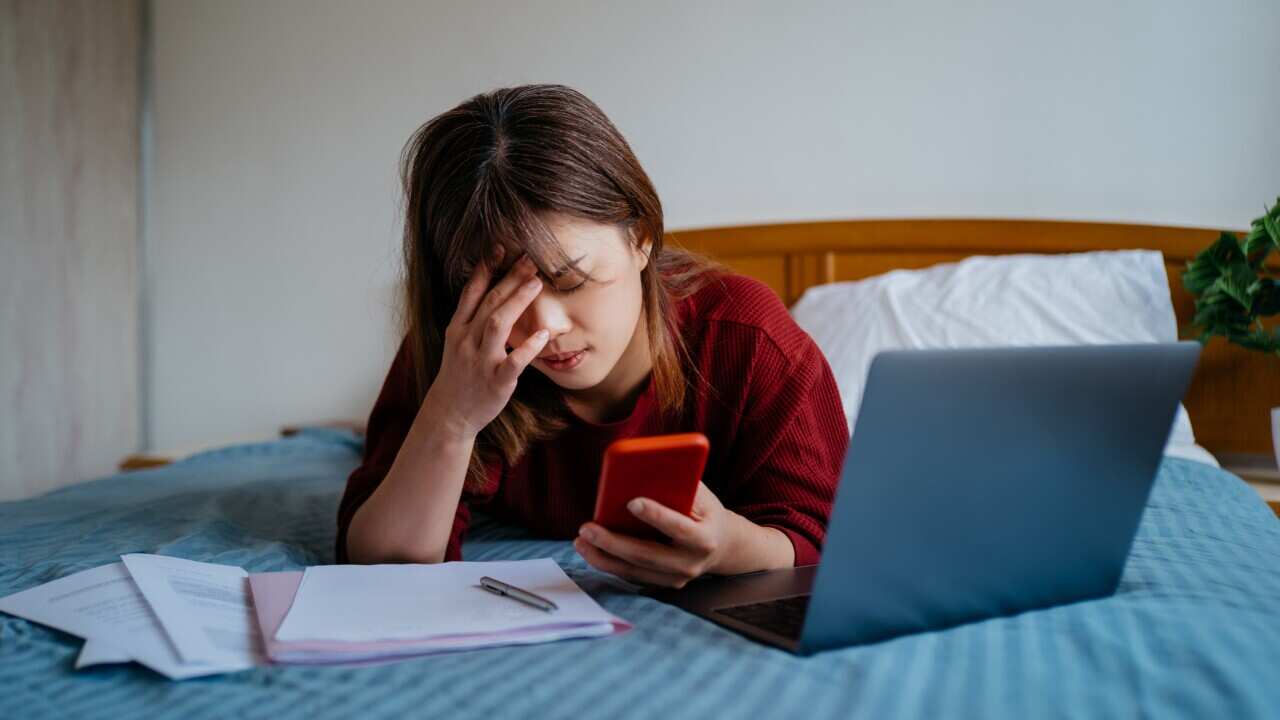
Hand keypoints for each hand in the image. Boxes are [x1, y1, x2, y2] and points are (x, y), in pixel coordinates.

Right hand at [422, 246, 548, 438]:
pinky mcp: (496, 381)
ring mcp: (481, 361)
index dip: (484, 269)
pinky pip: (513, 362)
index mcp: (457, 329)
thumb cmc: (459, 376)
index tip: (499, 247)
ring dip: (518, 301)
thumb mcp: (457, 343)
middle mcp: (467, 341)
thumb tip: (493, 292)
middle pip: (489, 302)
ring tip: (537, 283)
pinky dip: (528, 347)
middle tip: (530, 258)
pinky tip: (543, 335)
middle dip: (509, 278)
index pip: (471, 293)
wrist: (449, 414)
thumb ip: (472, 319)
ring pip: (497, 324)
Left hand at [573, 482, 740, 588]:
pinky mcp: (662, 584)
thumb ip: (678, 485)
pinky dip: (608, 563)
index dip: (657, 516)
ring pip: (633, 570)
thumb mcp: (700, 495)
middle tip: (587, 527)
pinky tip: (590, 549)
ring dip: (602, 557)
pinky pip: (631, 575)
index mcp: (704, 538)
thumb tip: (644, 471)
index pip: (679, 528)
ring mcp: (676, 578)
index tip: (632, 502)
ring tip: (581, 540)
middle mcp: (690, 563)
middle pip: (647, 555)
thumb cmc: (704, 512)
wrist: (721, 546)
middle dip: (613, 542)